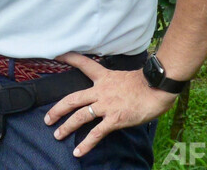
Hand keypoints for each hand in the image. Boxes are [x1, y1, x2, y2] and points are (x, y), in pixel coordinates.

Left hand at [43, 52, 176, 157]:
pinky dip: (86, 143)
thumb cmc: (148, 83)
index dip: (70, 58)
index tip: (57, 55)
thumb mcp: (126, 78)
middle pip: (72, 99)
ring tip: (57, 135)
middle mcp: (101, 91)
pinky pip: (96, 133)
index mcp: (104, 78)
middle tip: (47, 118)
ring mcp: (106, 105)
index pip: (84, 65)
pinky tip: (78, 151)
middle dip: (58, 109)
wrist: (159, 87)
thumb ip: (115, 85)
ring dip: (66, 127)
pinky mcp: (114, 119)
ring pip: (79, 116)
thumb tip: (114, 93)